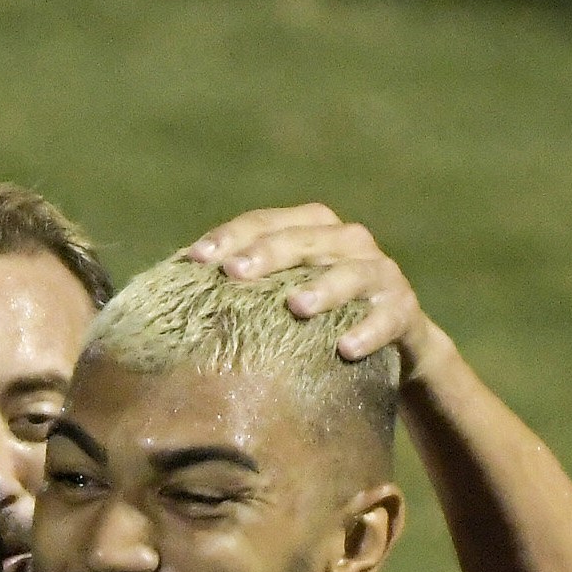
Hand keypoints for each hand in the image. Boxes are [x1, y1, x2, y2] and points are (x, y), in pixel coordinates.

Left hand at [187, 204, 447, 372]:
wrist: (393, 347)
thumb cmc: (317, 322)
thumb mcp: (280, 297)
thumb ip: (244, 286)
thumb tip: (168, 292)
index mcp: (311, 229)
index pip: (264, 222)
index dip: (230, 237)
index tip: (195, 260)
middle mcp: (348, 242)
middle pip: (304, 239)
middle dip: (268, 254)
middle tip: (234, 273)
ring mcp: (379, 272)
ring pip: (351, 272)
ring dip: (323, 288)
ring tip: (295, 306)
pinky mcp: (404, 310)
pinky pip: (388, 317)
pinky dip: (369, 330)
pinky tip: (346, 349)